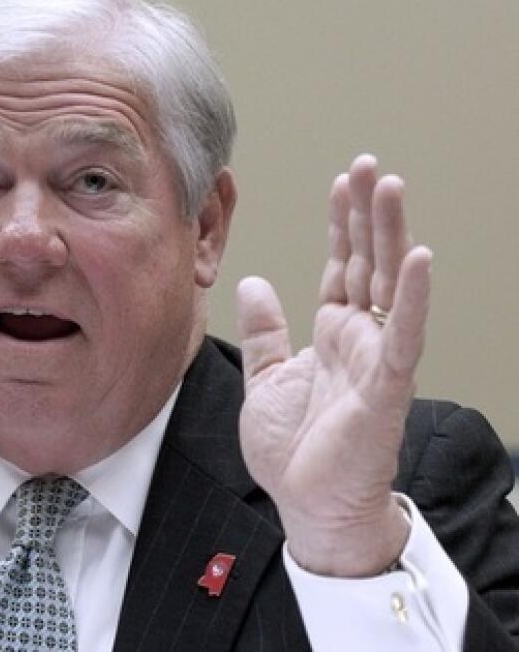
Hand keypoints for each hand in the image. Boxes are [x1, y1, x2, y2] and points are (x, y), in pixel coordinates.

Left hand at [236, 154, 431, 575]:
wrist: (309, 508)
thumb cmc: (293, 452)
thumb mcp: (265, 379)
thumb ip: (264, 332)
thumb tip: (253, 283)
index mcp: (332, 334)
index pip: (341, 266)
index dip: (342, 225)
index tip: (343, 182)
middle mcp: (360, 338)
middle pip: (368, 262)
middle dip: (368, 214)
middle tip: (370, 166)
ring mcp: (377, 358)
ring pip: (390, 285)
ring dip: (391, 236)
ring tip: (391, 188)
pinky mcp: (387, 386)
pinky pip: (404, 334)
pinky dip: (414, 297)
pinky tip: (421, 257)